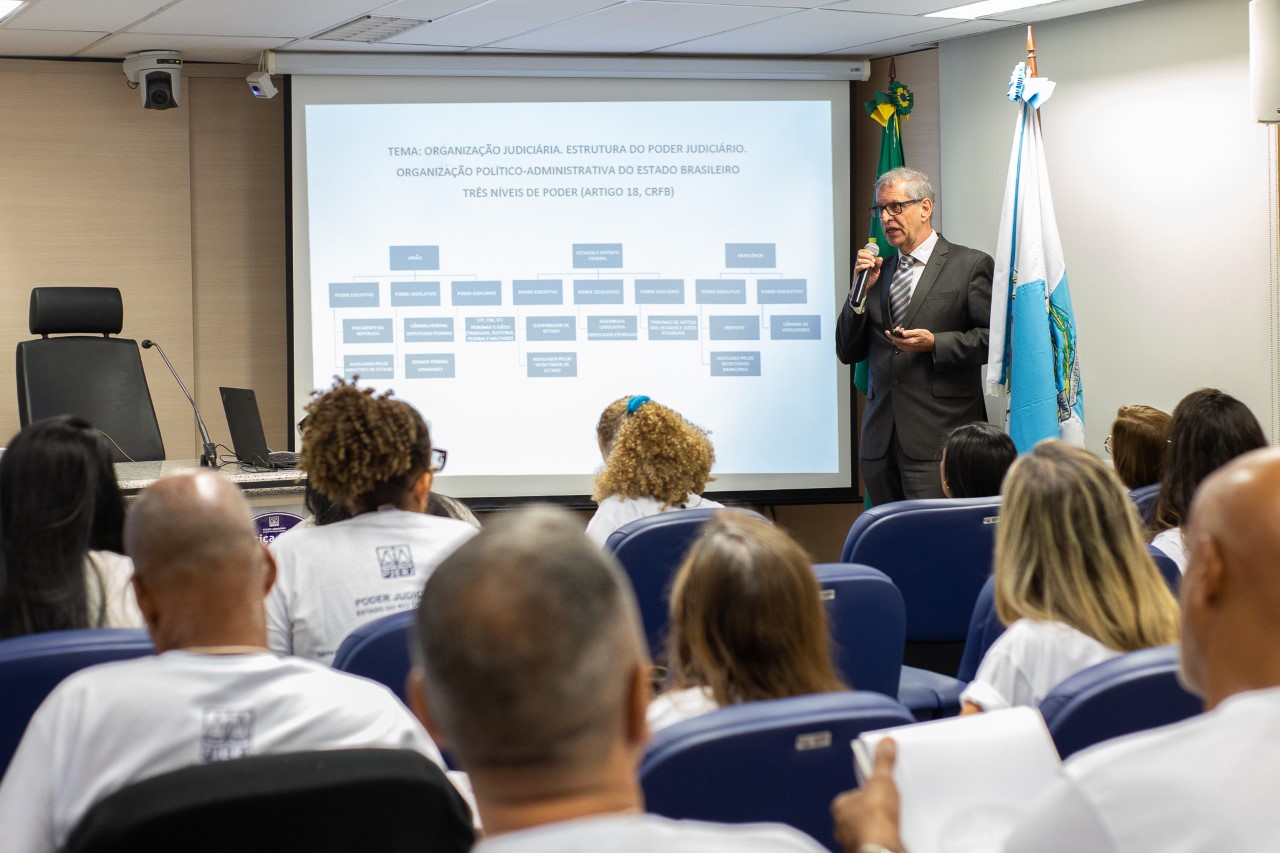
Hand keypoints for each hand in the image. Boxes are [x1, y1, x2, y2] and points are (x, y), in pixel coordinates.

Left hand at [832, 738, 904, 852]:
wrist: (882, 850)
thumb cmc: (874, 821)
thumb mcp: (882, 782)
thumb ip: (883, 763)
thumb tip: (885, 744)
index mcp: (840, 806)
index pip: (854, 792)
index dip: (869, 789)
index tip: (880, 785)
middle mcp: (842, 825)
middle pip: (861, 810)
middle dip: (875, 808)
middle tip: (889, 803)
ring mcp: (853, 840)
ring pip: (867, 828)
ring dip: (879, 825)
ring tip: (893, 820)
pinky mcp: (866, 850)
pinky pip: (875, 841)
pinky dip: (884, 838)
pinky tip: (893, 835)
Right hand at [855, 248, 883, 289]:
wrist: (866, 287)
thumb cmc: (869, 279)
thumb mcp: (876, 271)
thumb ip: (878, 264)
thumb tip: (880, 258)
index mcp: (863, 261)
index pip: (862, 252)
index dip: (867, 251)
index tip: (873, 254)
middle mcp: (859, 263)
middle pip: (860, 254)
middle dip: (868, 255)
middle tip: (873, 260)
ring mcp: (857, 267)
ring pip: (859, 260)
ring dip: (867, 261)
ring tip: (872, 265)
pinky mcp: (857, 272)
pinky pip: (858, 267)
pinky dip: (864, 265)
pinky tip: (868, 267)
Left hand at [885, 327, 933, 352]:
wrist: (932, 344)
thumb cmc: (926, 337)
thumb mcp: (918, 332)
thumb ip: (909, 333)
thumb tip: (902, 333)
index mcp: (909, 342)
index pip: (896, 339)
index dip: (890, 335)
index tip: (887, 331)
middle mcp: (907, 347)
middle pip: (896, 342)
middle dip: (894, 334)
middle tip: (899, 328)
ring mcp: (908, 349)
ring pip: (898, 343)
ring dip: (898, 337)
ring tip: (902, 330)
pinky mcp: (909, 350)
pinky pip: (901, 345)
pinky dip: (900, 340)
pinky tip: (904, 335)